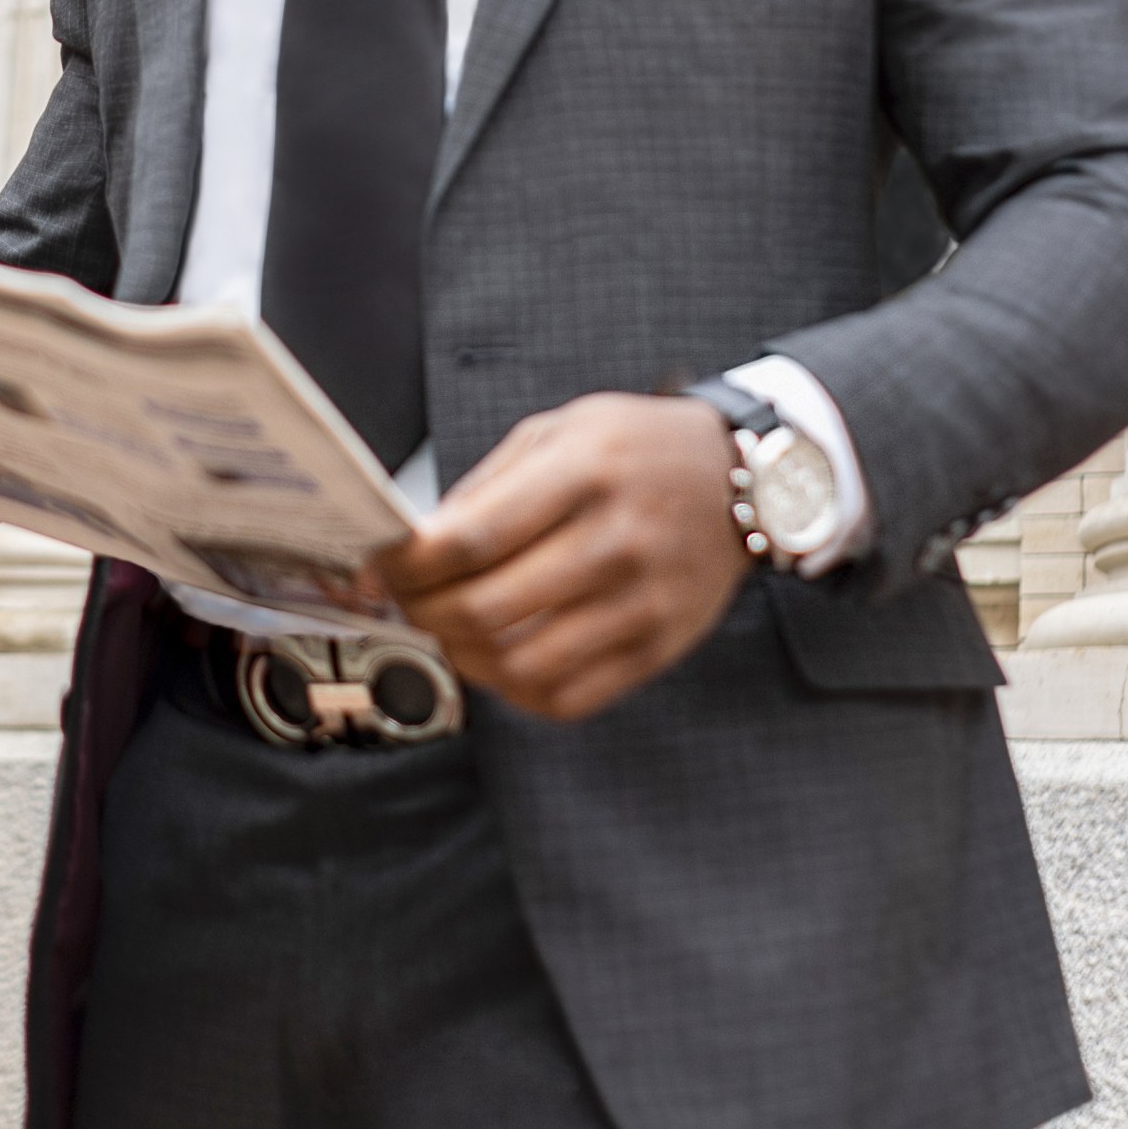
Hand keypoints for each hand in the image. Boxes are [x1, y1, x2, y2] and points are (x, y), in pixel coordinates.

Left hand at [370, 394, 750, 721]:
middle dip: (423, 613)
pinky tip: (501, 657)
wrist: (742, 481)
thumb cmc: (638, 449)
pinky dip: (515, 690)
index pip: (471, 539)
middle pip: (485, 609)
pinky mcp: (657, 648)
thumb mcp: (561, 431)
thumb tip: (418, 546)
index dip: (409, 564)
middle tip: (407, 601)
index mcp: (584, 473)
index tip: (385, 565)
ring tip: (449, 631)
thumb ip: (488, 487)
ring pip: (519, 665)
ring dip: (463, 657)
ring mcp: (641, 603)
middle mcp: (616, 542)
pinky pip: (567, 697)